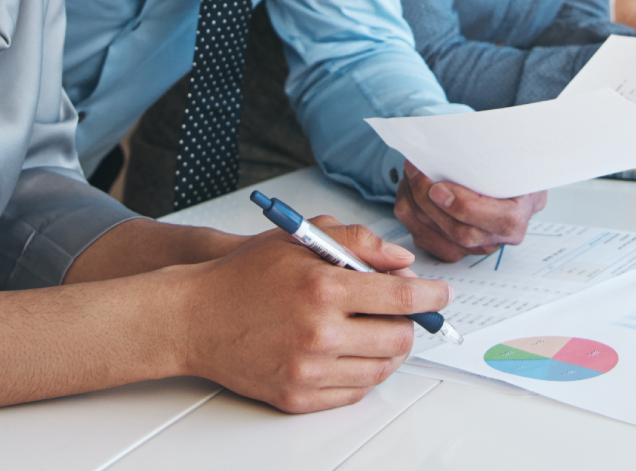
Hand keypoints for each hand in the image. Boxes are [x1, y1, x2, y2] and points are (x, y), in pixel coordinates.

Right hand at [174, 217, 451, 412]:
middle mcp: (319, 332)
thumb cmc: (244, 274)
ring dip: (390, 350)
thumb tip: (402, 261)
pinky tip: (355, 352)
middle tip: (407, 313)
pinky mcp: (296, 398)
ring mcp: (307, 370)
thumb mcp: (301, 238)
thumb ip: (358, 242)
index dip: (430, 295)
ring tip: (380, 331)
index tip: (441, 294)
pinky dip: (364, 373)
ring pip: (380, 369)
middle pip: (397, 339)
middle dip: (411, 324)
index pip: (400, 297)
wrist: (194, 317)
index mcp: (323, 286)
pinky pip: (353, 393)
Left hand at [394, 160, 546, 261]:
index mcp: (517, 214)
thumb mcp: (509, 155)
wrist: (510, 179)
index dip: (465, 207)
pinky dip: (412, 216)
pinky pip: (426, 241)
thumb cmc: (507, 164)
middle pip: (460, 233)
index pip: (498, 220)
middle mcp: (498, 238)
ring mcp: (476, 247)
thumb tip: (461, 146)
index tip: (437, 188)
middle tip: (414, 171)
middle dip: (428, 202)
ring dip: (415, 205)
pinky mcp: (455, 249)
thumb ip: (492, 156)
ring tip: (409, 175)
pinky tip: (409, 192)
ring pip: (437, 239)